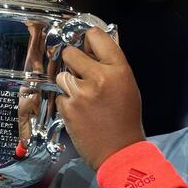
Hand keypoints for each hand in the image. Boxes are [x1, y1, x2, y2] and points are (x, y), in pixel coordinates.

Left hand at [55, 27, 144, 169]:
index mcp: (118, 69)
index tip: (86, 45)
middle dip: (73, 62)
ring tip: (83, 97)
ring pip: (62, 74)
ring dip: (68, 83)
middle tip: (81, 74)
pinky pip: (59, 95)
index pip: (96, 36)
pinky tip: (80, 111)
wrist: (119, 151)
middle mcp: (99, 77)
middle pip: (70, 52)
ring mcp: (81, 93)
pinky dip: (66, 102)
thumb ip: (112, 66)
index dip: (88, 40)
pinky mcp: (68, 108)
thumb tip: (94, 47)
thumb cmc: (126, 120)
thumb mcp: (128, 86)